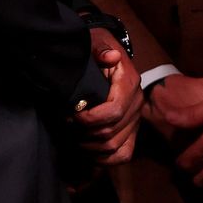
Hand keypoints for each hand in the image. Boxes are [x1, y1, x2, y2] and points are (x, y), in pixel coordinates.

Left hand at [72, 29, 142, 164]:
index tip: (71, 115)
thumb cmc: (96, 48)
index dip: (90, 119)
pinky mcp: (131, 131)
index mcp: (129, 83)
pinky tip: (86, 154)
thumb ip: (100, 49)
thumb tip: (110, 56)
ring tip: (72, 137)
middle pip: (111, 134)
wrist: (105, 52)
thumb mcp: (95, 41)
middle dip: (84, 135)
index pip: (113, 111)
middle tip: (66, 126)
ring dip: (89, 148)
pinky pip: (122, 155)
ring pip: (114, 148)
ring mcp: (135, 119)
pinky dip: (103, 160)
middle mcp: (136, 104)